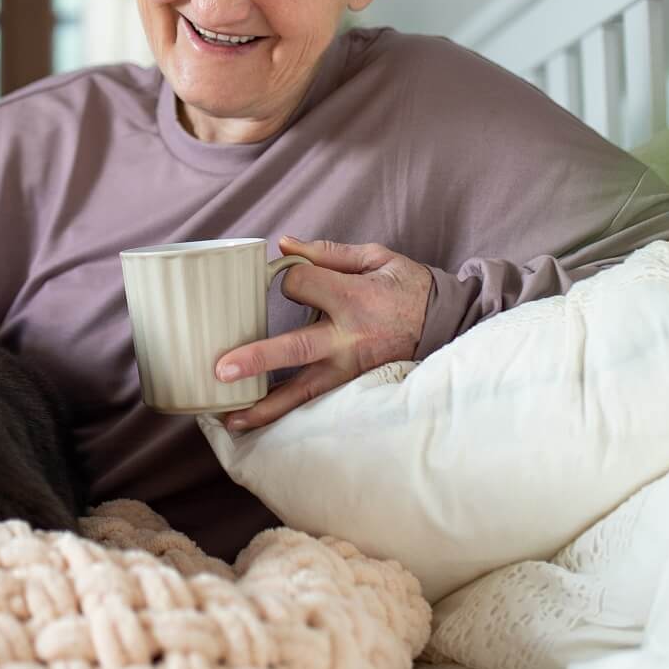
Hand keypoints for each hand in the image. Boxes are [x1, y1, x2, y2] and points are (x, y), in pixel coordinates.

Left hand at [213, 236, 431, 432]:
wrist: (447, 323)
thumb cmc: (408, 287)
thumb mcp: (376, 258)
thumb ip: (326, 254)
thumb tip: (283, 245)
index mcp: (355, 299)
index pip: (299, 287)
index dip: (286, 277)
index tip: (289, 276)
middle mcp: (350, 338)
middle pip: (296, 349)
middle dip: (257, 359)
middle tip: (222, 370)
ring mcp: (351, 369)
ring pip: (303, 391)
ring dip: (265, 406)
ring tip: (230, 417)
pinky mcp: (352, 386)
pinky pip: (315, 403)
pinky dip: (285, 415)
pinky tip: (255, 423)